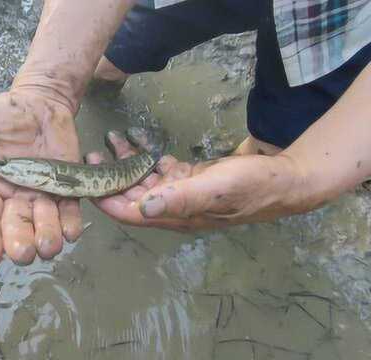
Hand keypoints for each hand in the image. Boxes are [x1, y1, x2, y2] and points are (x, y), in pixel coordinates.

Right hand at [0, 90, 82, 269]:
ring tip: (48, 243)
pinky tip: (71, 231)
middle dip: (19, 243)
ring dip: (47, 238)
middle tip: (22, 252)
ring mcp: (41, 197)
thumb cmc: (0, 116)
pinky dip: (71, 225)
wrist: (39, 102)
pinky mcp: (67, 190)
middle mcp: (13, 200)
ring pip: (44, 228)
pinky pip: (70, 213)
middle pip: (15, 230)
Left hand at [85, 131, 306, 230]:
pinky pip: (161, 170)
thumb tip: (143, 208)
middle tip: (91, 153)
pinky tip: (136, 141)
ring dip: (126, 163)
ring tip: (110, 140)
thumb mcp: (215, 189)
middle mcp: (174, 207)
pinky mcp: (191, 178)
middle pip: (132, 196)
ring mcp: (182, 192)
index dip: (106, 200)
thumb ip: (180, 198)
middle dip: (110, 177)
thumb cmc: (252, 186)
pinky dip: (147, 157)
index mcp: (175, 215)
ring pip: (144, 181)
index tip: (86, 182)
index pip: (130, 213)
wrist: (285, 179)